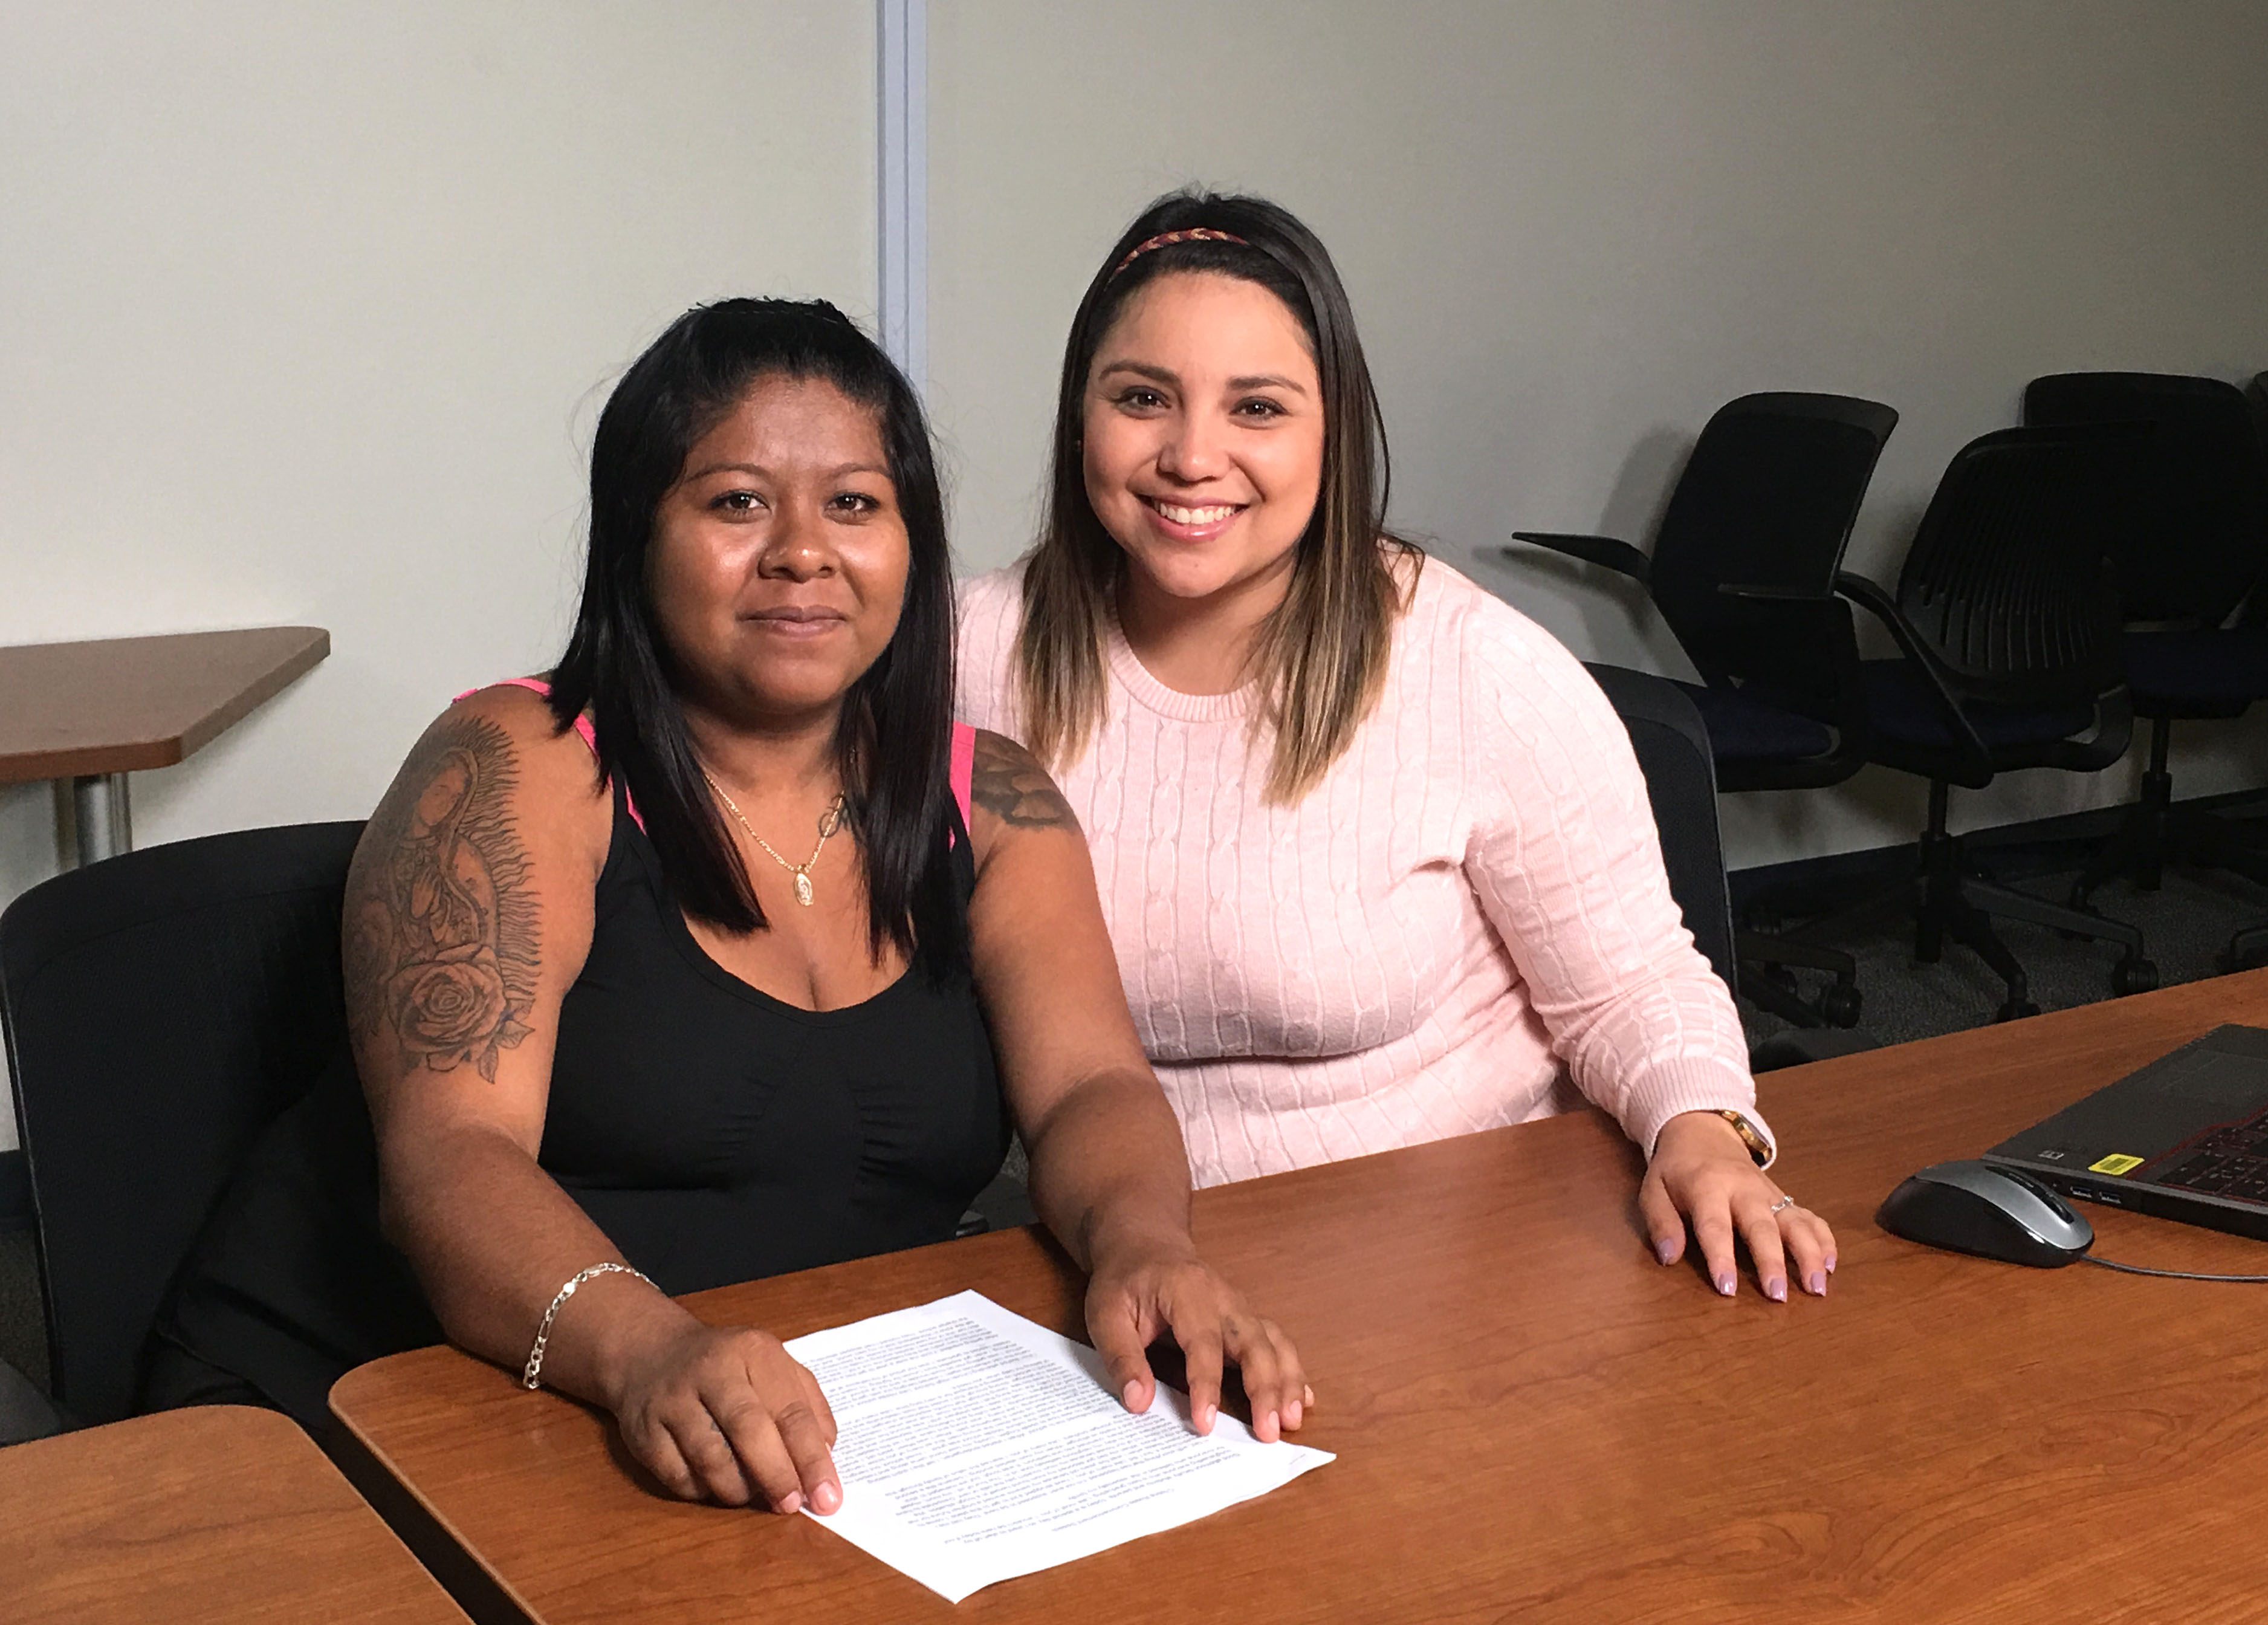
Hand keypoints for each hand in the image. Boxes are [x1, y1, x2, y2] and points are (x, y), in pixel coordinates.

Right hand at [602, 1306, 841, 1513]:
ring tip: (753, 1495)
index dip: (812, 1460)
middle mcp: (711, 1371)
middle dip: (776, 1476)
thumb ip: (807, 1404)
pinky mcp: (643, 1431)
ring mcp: (672, 1400)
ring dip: (739, 1489)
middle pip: (749, 1431)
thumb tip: (826, 1455)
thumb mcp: (773, 1366)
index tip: (828, 1498)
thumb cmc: (729, 1367)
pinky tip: (715, 1486)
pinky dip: (703, 1491)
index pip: (791, 1411)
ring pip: (710, 1459)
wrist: (650, 1353)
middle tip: (790, 1505)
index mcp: (754, 1352)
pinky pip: (678, 1477)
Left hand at [1085, 1233, 1312, 1441]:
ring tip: (1291, 1421)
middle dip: (1265, 1388)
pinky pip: (1277, 1342)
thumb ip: (1121, 1357)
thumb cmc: (1124, 1281)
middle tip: (1268, 1432)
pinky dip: (1292, 1371)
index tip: (1205, 1424)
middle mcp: (1223, 1297)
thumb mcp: (1105, 1314)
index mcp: (1186, 1291)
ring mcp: (1239, 1307)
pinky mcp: (1246, 1319)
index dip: (1206, 1385)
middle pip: (1254, 1342)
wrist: (1144, 1244)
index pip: (1203, 1342)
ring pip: (1274, 1342)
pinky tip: (1302, 1399)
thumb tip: (1138, 1402)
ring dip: (1286, 1381)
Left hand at [1640, 1110, 1836, 1300]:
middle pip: (1762, 1225)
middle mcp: (1743, 1189)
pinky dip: (1824, 1239)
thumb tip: (1669, 1258)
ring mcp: (1768, 1193)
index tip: (1727, 1289)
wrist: (1703, 1133)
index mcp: (1707, 1186)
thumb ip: (1661, 1223)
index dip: (1721, 1257)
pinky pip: (1809, 1217)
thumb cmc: (1676, 1170)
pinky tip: (1831, 1265)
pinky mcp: (1784, 1197)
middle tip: (1778, 1296)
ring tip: (1817, 1287)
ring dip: (1809, 1254)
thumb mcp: (1654, 1190)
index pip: (1715, 1225)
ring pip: (1795, 1221)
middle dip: (1772, 1261)